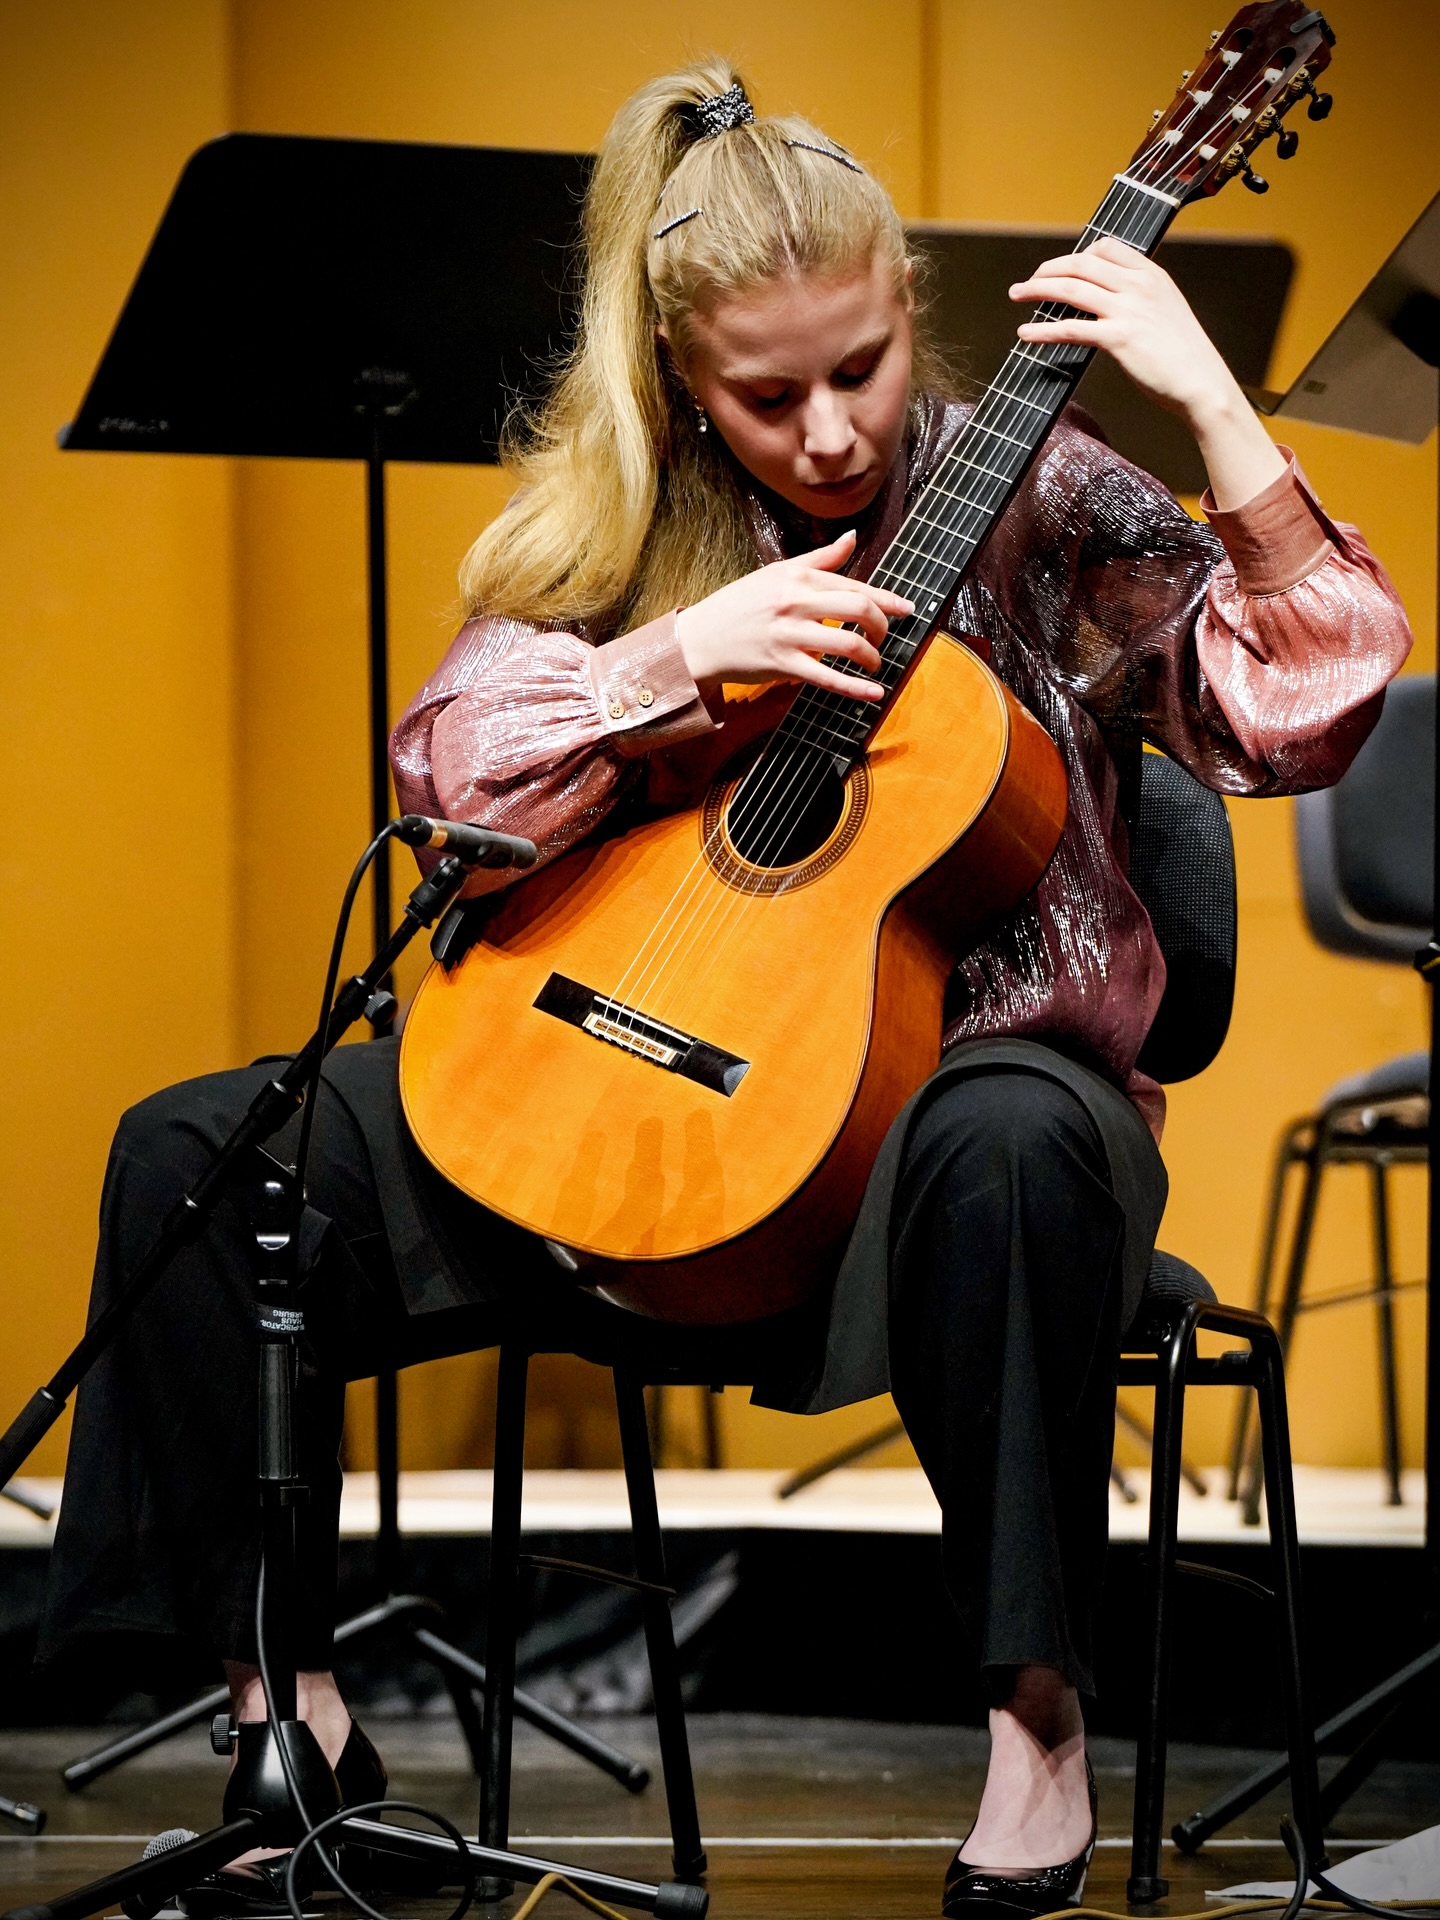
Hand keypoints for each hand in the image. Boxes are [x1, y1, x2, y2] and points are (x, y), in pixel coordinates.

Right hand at [676, 530, 912, 704]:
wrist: (701, 638)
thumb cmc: (740, 604)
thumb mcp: (778, 573)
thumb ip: (820, 559)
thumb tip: (852, 538)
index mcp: (798, 576)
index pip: (853, 585)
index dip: (886, 599)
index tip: (907, 609)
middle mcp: (796, 602)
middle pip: (858, 609)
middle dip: (882, 625)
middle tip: (884, 637)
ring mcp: (789, 635)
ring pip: (847, 644)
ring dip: (872, 656)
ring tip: (875, 662)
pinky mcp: (782, 665)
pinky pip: (827, 678)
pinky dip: (855, 688)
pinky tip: (874, 693)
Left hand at [1009, 236, 1285, 507]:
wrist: (1202, 383)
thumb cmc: (1185, 356)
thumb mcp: (1167, 312)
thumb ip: (1140, 299)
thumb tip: (1110, 302)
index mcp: (1152, 275)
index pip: (1107, 248)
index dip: (1077, 254)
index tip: (1060, 267)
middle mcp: (1139, 286)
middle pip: (1082, 263)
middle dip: (1048, 268)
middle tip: (1028, 281)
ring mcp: (1128, 310)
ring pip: (1071, 288)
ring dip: (1037, 289)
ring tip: (1017, 295)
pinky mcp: (1118, 338)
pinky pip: (1071, 328)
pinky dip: (1043, 330)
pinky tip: (1025, 334)